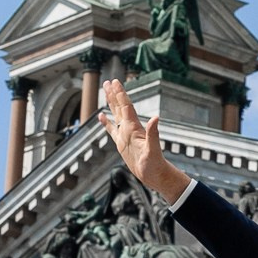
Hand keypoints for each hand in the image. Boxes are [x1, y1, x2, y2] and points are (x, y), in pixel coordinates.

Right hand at [100, 77, 187, 203]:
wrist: (155, 175)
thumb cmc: (155, 165)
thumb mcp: (153, 150)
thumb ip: (153, 133)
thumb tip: (156, 117)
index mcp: (134, 128)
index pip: (126, 107)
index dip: (120, 94)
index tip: (115, 82)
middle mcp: (129, 129)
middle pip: (120, 107)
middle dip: (114, 94)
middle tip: (109, 81)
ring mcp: (125, 135)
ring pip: (116, 115)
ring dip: (111, 103)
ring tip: (105, 92)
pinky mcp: (122, 144)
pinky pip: (112, 130)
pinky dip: (106, 123)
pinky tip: (101, 116)